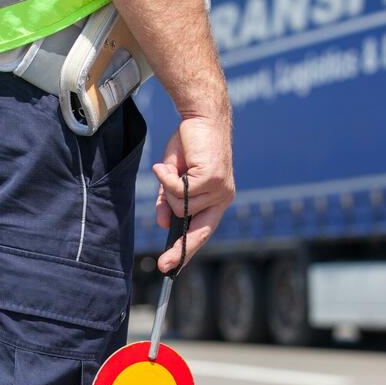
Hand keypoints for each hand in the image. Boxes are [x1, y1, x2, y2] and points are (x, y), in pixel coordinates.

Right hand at [153, 115, 234, 273]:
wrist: (201, 117)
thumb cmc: (189, 145)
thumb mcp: (174, 177)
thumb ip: (169, 200)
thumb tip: (162, 222)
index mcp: (217, 200)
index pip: (203, 232)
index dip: (187, 251)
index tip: (172, 267)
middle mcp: (222, 198)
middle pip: (196, 230)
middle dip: (178, 248)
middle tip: (162, 264)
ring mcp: (219, 189)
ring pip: (181, 207)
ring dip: (168, 190)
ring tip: (170, 170)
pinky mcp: (212, 178)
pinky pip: (179, 191)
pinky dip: (167, 178)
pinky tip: (166, 165)